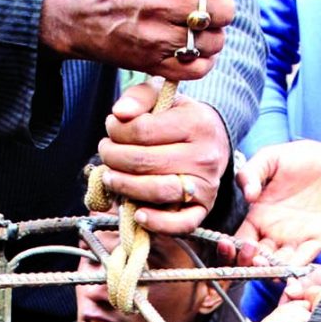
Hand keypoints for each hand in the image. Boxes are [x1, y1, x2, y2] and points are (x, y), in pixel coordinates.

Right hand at [41, 0, 241, 81]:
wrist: (79, 14)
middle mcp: (160, 1)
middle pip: (223, 11)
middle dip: (222, 7)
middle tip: (208, 6)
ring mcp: (156, 36)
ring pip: (214, 42)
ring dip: (212, 36)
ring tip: (198, 28)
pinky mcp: (152, 63)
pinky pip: (198, 68)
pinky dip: (202, 61)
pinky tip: (192, 49)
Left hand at [97, 83, 230, 232]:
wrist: (215, 144)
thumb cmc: (180, 121)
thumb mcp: (165, 99)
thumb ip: (140, 97)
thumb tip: (119, 114)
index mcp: (196, 122)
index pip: (143, 130)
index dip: (117, 131)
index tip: (110, 128)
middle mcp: (204, 156)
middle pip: (144, 161)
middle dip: (114, 158)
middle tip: (105, 153)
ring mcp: (205, 186)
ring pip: (156, 190)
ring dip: (124, 187)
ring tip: (109, 178)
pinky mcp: (203, 210)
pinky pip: (179, 224)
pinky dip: (156, 223)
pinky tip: (137, 215)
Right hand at [237, 140, 320, 264]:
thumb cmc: (305, 158)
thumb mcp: (272, 158)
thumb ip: (252, 172)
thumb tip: (247, 195)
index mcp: (259, 217)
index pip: (239, 241)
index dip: (231, 248)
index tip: (229, 245)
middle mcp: (275, 234)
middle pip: (254, 260)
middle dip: (248, 263)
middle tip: (250, 255)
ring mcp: (296, 241)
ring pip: (277, 266)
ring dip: (268, 270)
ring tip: (264, 264)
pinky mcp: (317, 241)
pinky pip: (303, 261)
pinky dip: (293, 271)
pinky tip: (284, 272)